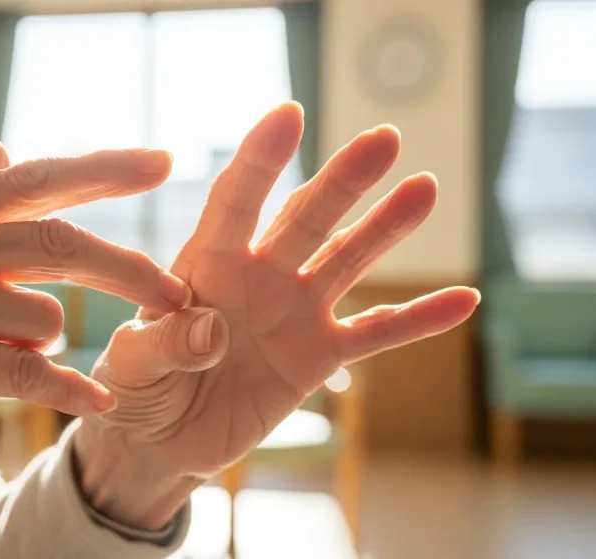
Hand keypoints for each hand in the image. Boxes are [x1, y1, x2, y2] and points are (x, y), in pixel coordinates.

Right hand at [0, 139, 190, 522]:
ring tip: (2, 348)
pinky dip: (69, 389)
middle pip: (58, 241)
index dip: (103, 169)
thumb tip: (3, 146)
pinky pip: (28, 373)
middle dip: (126, 267)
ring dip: (44, 339)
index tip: (162, 163)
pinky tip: (96, 399)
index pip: (33, 178)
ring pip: (43, 314)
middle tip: (174, 288)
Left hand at [74, 102, 479, 528]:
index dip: (260, 162)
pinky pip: (374, 335)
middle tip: (385, 138)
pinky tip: (463, 299)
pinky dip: (417, 320)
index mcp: (204, 266)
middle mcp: (256, 279)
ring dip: (385, 228)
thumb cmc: (134, 389)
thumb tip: (211, 330)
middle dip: (343, 181)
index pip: (234, 203)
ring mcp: (292, 315)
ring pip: (347, 263)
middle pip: (305, 221)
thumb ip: (166, 344)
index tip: (288, 116)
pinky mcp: (316, 359)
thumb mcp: (132, 366)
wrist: (159, 440)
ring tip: (424, 188)